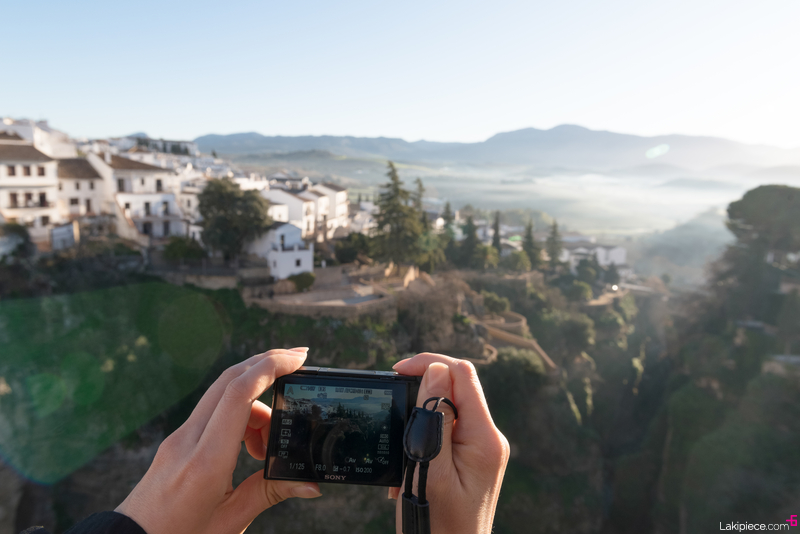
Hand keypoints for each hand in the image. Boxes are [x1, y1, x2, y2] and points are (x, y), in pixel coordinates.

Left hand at [115, 348, 321, 533]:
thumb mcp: (232, 520)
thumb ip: (271, 493)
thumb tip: (312, 484)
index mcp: (206, 461)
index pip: (238, 395)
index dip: (270, 367)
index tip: (298, 359)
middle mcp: (188, 440)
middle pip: (229, 379)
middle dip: (267, 362)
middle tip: (300, 361)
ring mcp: (179, 437)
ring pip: (223, 394)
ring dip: (256, 403)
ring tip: (269, 448)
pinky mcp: (177, 440)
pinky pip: (214, 411)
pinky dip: (240, 416)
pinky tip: (251, 449)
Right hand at [391, 353, 509, 533]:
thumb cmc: (438, 524)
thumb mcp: (429, 468)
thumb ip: (435, 417)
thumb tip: (437, 370)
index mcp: (484, 437)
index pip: (462, 374)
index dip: (429, 363)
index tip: (397, 371)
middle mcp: (489, 438)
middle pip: (457, 386)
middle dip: (421, 391)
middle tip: (394, 411)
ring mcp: (482, 448)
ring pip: (448, 408)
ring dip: (419, 420)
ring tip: (401, 453)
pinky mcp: (472, 458)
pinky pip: (447, 431)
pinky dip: (423, 439)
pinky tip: (409, 468)